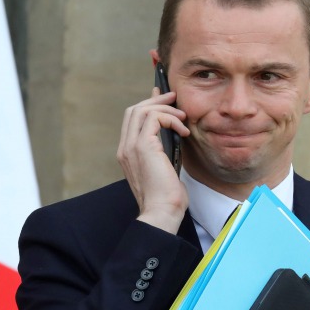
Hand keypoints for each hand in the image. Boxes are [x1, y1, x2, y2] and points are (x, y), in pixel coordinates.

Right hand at [117, 88, 189, 233]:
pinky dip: (171, 119)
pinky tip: (183, 130)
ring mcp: (131, 146)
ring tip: (183, 116)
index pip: (132, 120)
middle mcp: (125, 148)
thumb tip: (174, 134)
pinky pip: (154, 118)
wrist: (161, 212)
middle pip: (133, 110)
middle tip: (174, 98)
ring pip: (141, 110)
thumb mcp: (165, 168)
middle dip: (156, 100)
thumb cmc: (166, 197)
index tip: (165, 100)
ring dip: (165, 108)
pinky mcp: (143, 146)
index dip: (148, 106)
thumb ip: (164, 151)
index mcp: (128, 154)